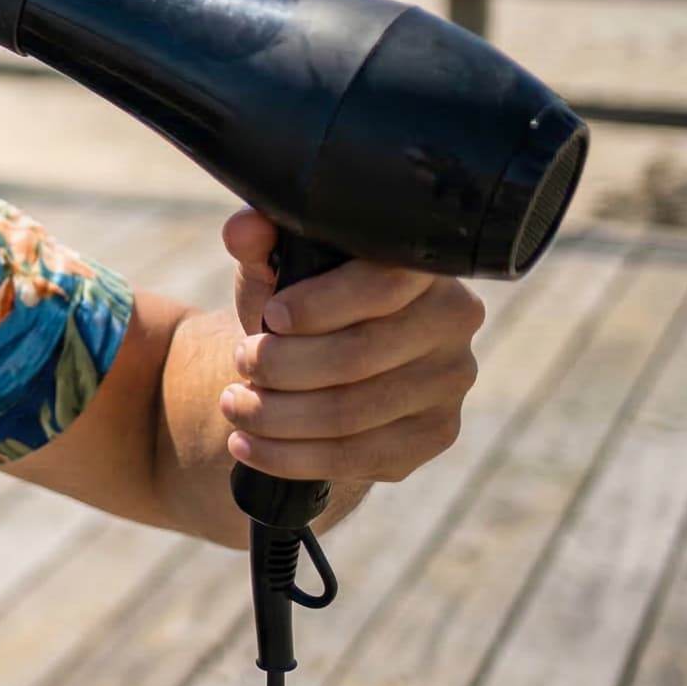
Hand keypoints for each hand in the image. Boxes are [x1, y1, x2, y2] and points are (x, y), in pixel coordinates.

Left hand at [217, 209, 486, 484]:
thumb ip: (261, 243)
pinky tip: (248, 445)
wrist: (327, 361)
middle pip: (359, 356)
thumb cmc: (302, 305)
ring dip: (277, 415)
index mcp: (423, 268)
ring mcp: (449, 384)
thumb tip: (243, 228)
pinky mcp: (434, 436)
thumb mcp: (277, 268)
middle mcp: (452, 323)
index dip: (320, 305)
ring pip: (352, 413)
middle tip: (240, 363)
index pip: (383, 284)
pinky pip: (357, 457)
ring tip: (234, 405)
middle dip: (282, 365)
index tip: (271, 316)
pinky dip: (289, 456)